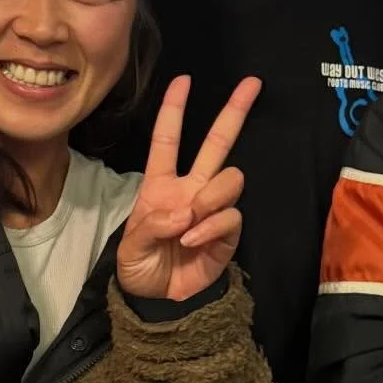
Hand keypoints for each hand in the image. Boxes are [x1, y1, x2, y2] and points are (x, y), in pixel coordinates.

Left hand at [117, 74, 260, 301]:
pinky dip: (211, 226)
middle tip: (252, 83)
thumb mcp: (130, 248)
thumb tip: (184, 212)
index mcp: (161, 184)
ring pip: (230, 178)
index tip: (185, 81)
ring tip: (191, 219)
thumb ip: (151, 227)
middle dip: (234, 112)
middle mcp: (191, 188)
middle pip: (217, 143)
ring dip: (212, 195)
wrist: (158, 301)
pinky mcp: (228, 232)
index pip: (169, 139)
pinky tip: (194, 241)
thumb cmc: (140, 267)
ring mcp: (211, 209)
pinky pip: (231, 215)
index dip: (174, 109)